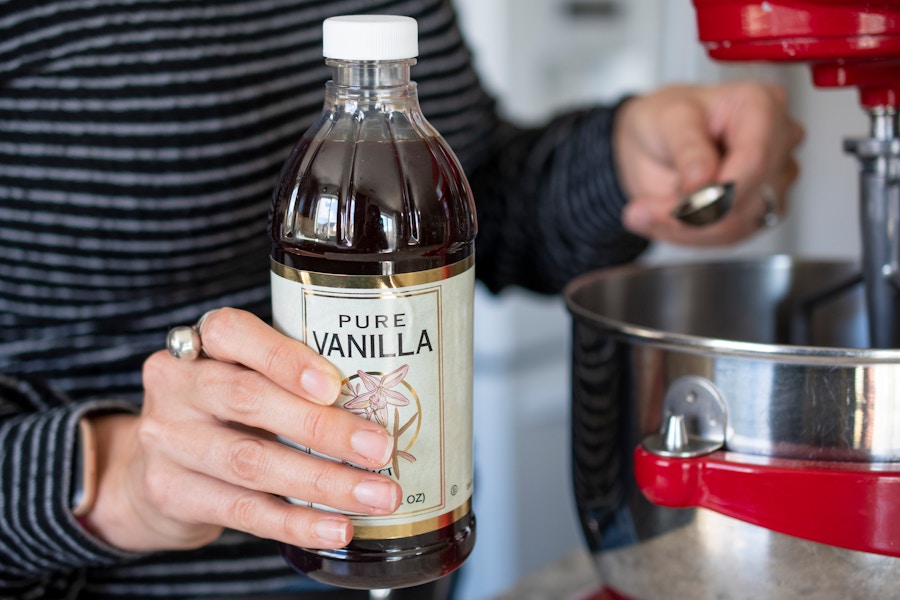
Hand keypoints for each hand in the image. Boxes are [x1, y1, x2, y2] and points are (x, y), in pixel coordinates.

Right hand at [83, 308, 399, 551]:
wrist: (149, 470)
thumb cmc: (221, 413)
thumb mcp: (243, 378)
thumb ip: (289, 379)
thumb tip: (379, 404)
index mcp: (199, 345)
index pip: (231, 332)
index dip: (284, 358)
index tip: (334, 385)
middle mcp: (176, 387)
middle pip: (249, 400)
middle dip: (322, 428)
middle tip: (379, 448)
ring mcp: (167, 442)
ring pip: (251, 462)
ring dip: (323, 482)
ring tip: (376, 495)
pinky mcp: (171, 493)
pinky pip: (244, 511)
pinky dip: (297, 523)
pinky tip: (337, 529)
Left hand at [613, 81, 803, 245]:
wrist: (655, 141)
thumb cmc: (666, 119)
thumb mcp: (666, 121)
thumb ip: (687, 149)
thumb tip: (703, 182)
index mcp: (762, 105)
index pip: (755, 159)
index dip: (718, 190)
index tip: (680, 200)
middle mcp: (778, 141)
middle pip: (748, 198)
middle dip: (691, 212)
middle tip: (644, 208)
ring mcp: (775, 178)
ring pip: (738, 225)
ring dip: (685, 227)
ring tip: (647, 211)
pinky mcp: (762, 209)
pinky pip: (730, 236)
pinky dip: (690, 234)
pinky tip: (667, 219)